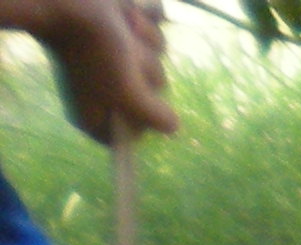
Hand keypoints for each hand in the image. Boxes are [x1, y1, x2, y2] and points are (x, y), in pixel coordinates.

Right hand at [19, 0, 177, 141]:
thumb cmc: (94, 52)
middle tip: (122, 60)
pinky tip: (127, 18)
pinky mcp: (125, 37)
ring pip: (156, 66)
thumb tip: (172, 125)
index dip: (140, 119)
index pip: (132, 135)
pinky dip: (146, 27)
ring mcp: (116, 63)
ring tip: (122, 34)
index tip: (131, 98)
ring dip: (145, 47)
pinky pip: (155, 41)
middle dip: (145, 73)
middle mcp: (106, 92)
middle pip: (151, 98)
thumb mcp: (127, 95)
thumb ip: (154, 117)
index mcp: (95, 114)